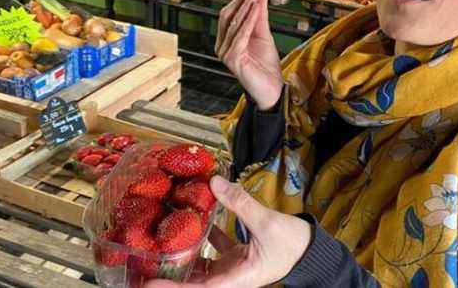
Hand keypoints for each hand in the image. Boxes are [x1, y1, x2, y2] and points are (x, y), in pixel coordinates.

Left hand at [146, 176, 311, 287]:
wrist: (312, 250)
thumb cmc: (293, 244)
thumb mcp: (266, 223)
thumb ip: (240, 202)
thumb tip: (213, 181)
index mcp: (237, 279)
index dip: (174, 287)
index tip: (150, 282)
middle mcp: (230, 277)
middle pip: (195, 282)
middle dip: (171, 275)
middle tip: (144, 264)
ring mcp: (232, 267)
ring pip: (201, 266)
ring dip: (182, 256)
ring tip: (159, 242)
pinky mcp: (236, 256)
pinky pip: (214, 249)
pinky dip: (201, 237)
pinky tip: (191, 220)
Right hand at [215, 0, 282, 109]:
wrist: (272, 89)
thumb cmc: (266, 65)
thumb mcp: (263, 35)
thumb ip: (260, 16)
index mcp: (226, 39)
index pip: (229, 13)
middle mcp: (221, 46)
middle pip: (227, 16)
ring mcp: (224, 54)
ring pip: (234, 24)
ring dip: (247, 7)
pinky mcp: (232, 60)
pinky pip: (240, 36)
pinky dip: (249, 21)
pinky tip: (256, 10)